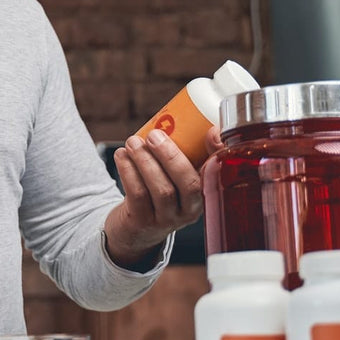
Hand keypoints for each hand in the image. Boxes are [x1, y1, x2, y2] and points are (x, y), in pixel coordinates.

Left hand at [106, 126, 224, 266]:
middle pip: (188, 184)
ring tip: (132, 142)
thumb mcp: (175, 174)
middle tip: (154, 135)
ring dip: (145, 162)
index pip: (218, 174)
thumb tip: (185, 113)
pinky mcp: (144, 222)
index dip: (218, 152)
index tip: (211, 130)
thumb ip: (183, 149)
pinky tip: (121, 156)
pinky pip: (138, 196)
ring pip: (161, 190)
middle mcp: (191, 210)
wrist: (135, 226)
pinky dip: (128, 172)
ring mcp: (168, 219)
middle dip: (171, 156)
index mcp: (205, 192)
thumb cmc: (158, 188)